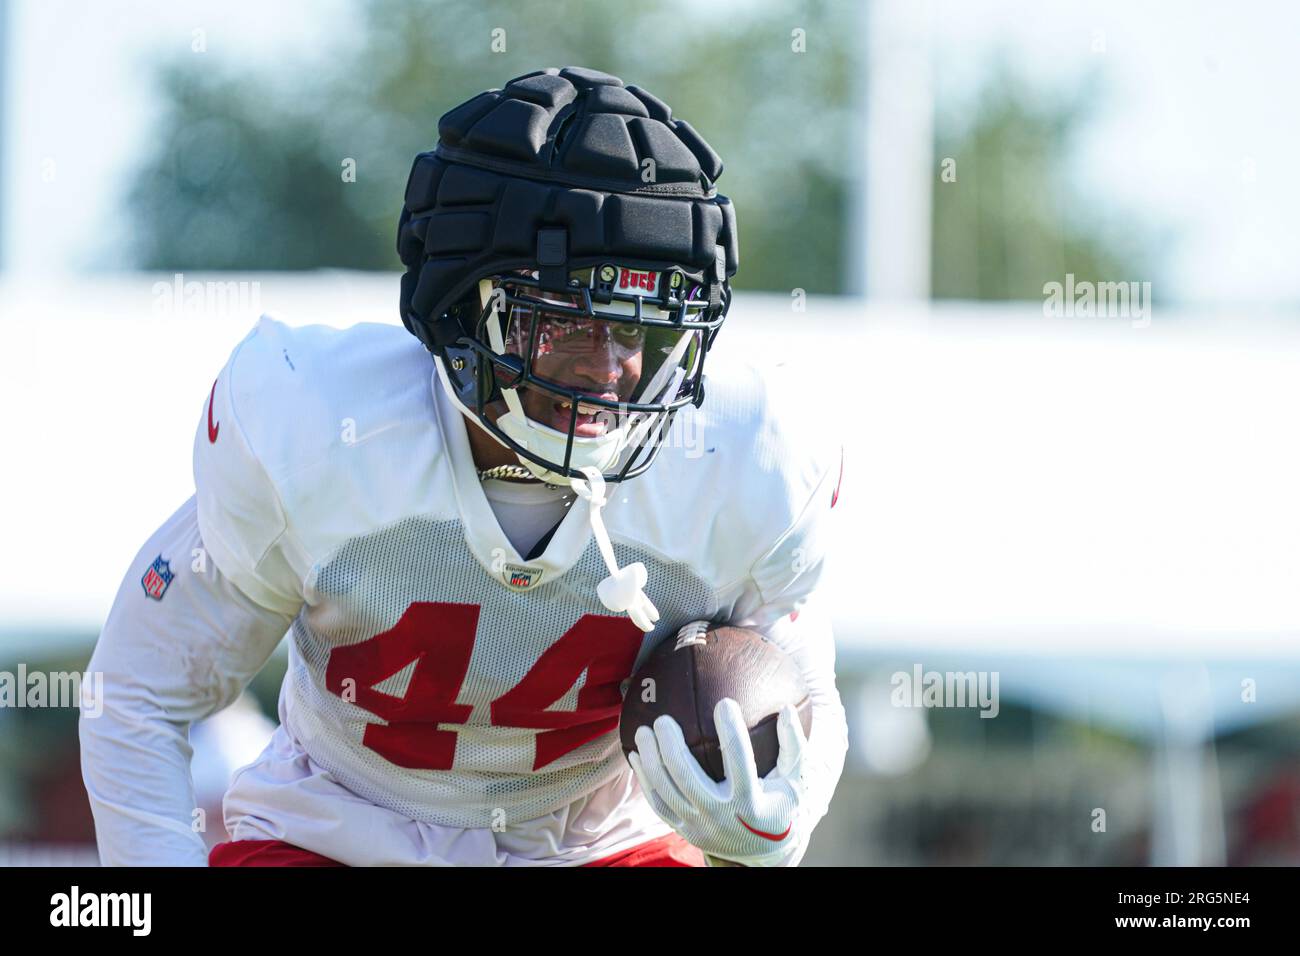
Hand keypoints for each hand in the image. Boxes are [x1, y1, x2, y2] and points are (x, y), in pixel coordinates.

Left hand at [628, 698, 807, 866]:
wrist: (763, 851)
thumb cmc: (779, 806)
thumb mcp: (794, 781)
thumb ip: (793, 746)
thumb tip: (787, 709)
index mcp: (750, 802)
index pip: (739, 761)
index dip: (731, 731)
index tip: (724, 702)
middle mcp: (721, 816)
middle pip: (688, 777)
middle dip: (671, 746)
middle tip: (662, 719)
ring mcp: (699, 825)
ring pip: (666, 791)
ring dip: (651, 760)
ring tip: (643, 732)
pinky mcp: (685, 830)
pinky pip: (658, 805)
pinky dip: (645, 781)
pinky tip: (636, 756)